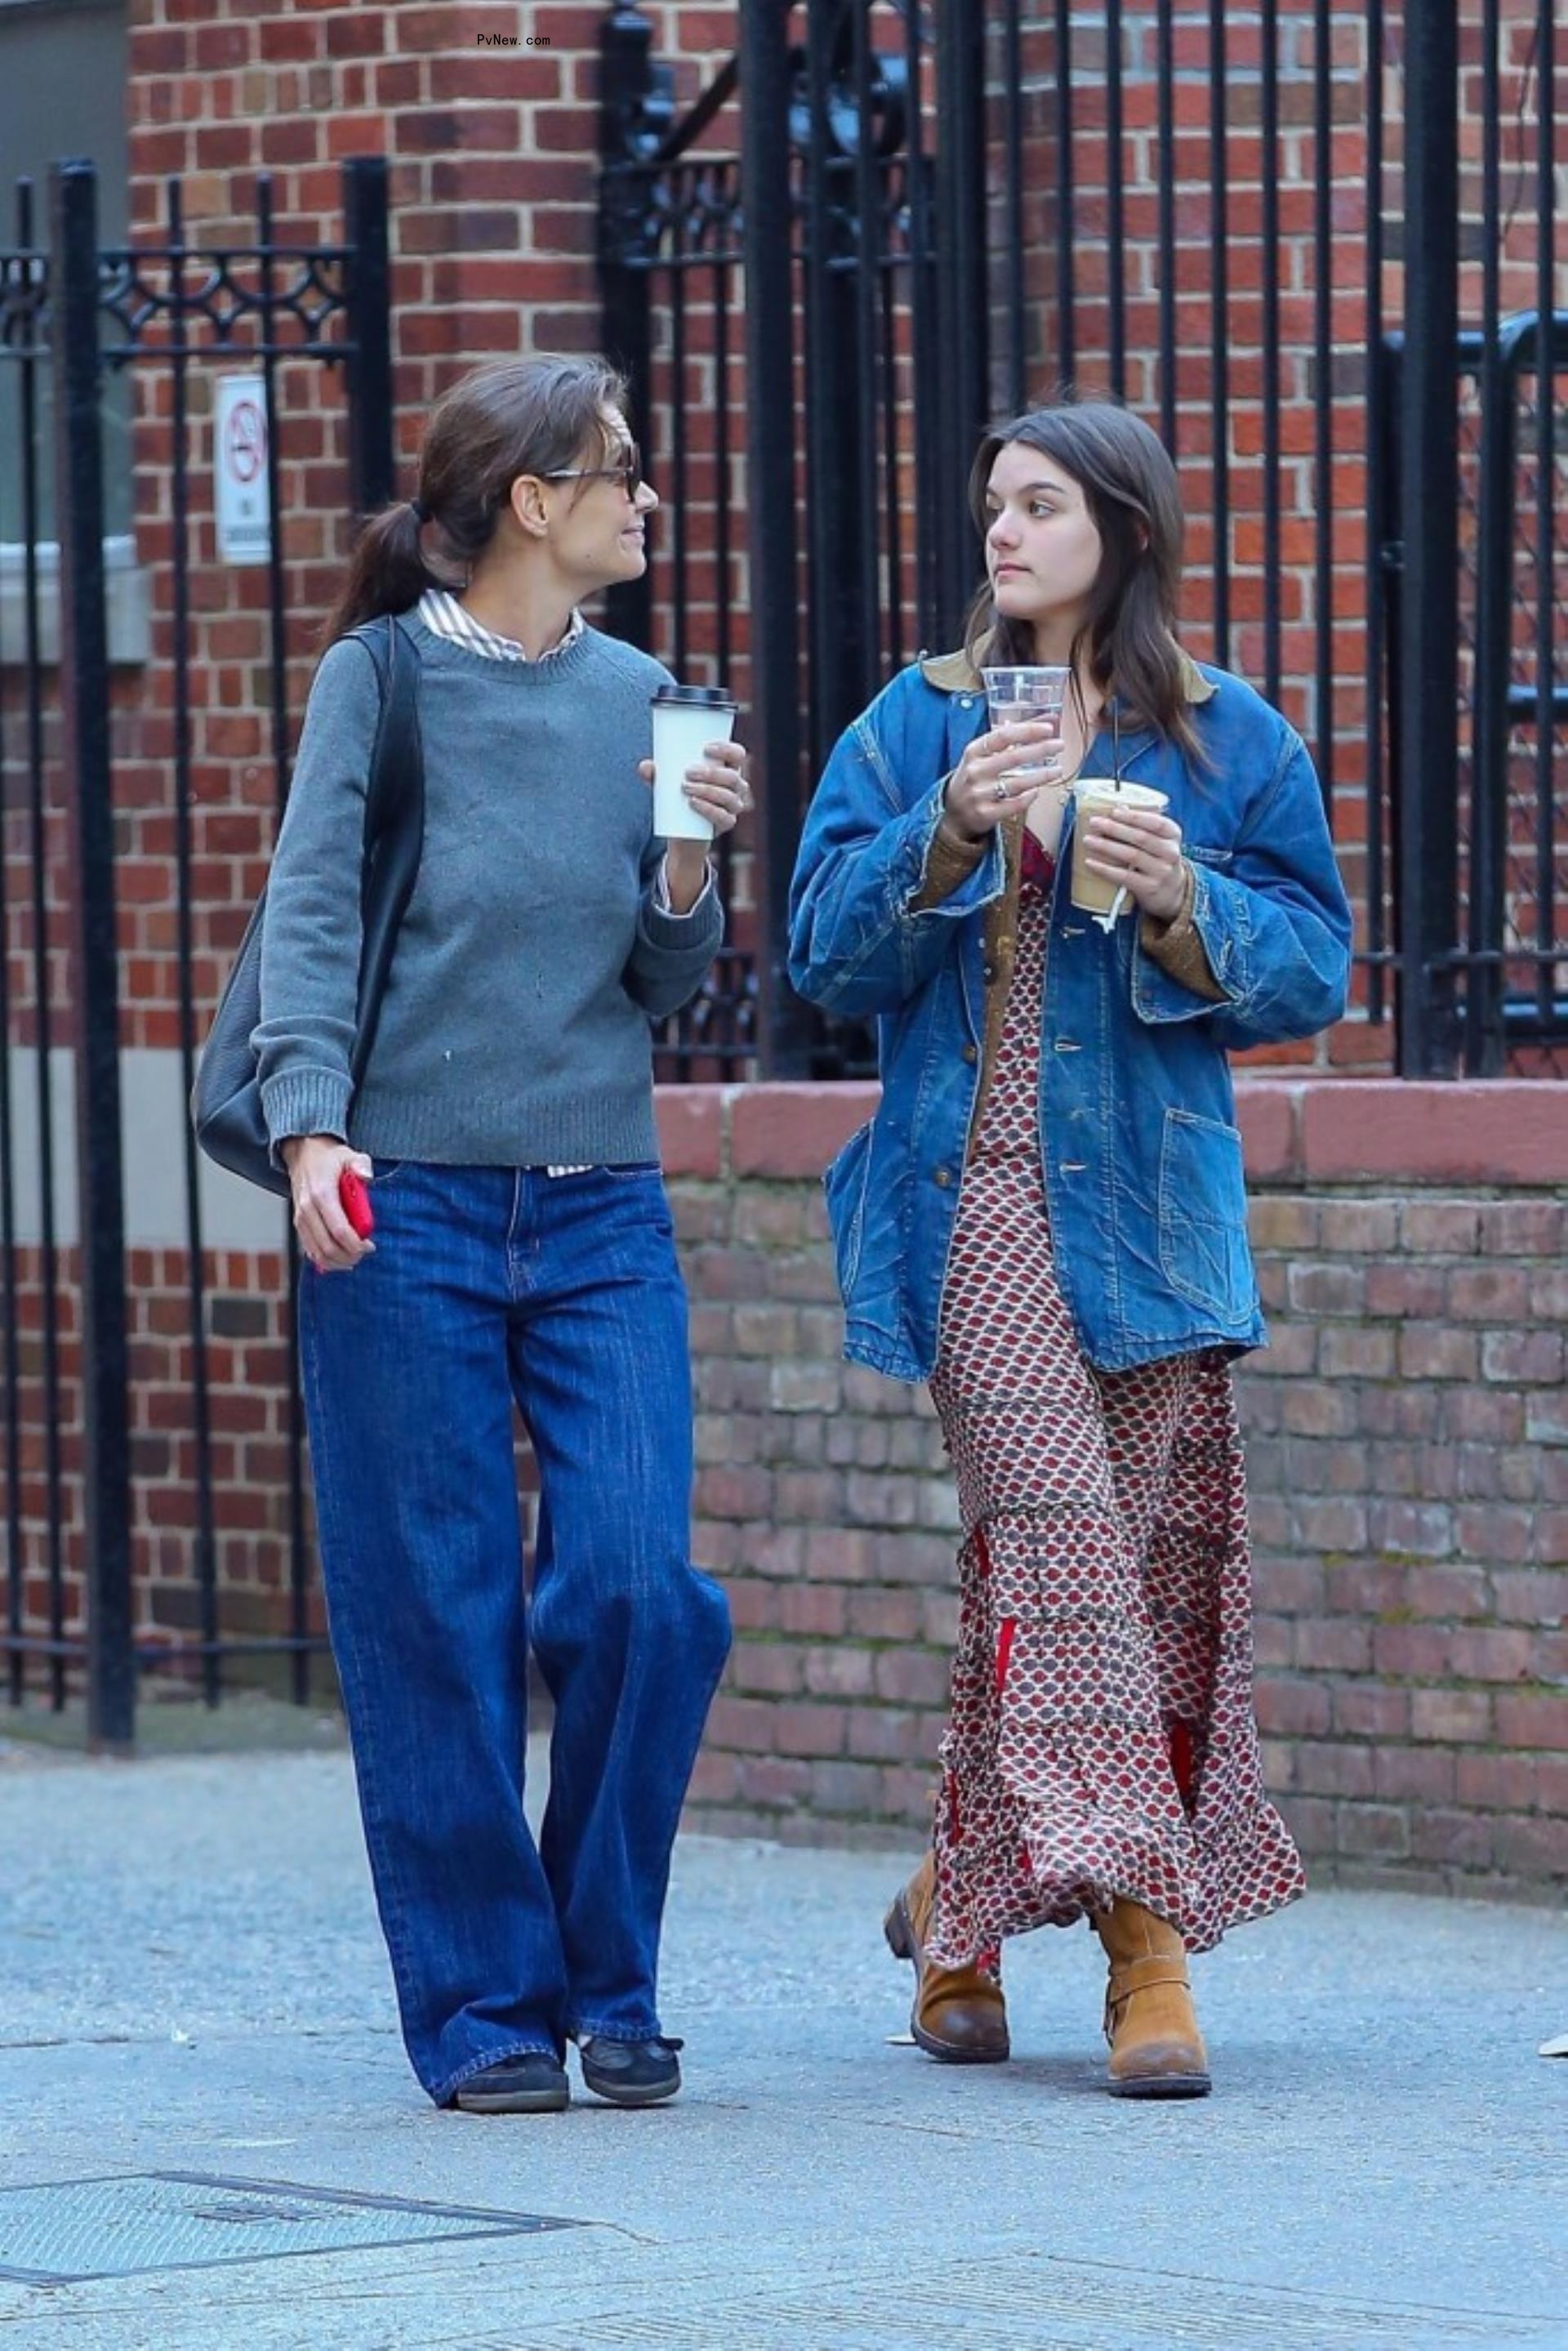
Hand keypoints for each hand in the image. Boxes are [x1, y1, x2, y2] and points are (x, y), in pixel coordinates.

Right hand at [281, 1135, 374, 1273]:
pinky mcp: (299, 1225)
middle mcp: (307, 1209)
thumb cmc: (329, 1159)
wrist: (304, 1155)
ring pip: (317, 1254)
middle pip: (328, 1246)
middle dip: (349, 1256)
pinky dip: (326, 1260)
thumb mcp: (350, 1155)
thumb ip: (361, 1165)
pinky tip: (341, 1259)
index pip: (339, 1230)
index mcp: (322, 1194)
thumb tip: (366, 1176)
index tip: (370, 1246)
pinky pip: (310, 1251)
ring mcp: (301, 1219)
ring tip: (354, 1257)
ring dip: (338, 1261)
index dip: (356, 1244)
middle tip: (364, 1252)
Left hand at [636, 738, 752, 839]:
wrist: (682, 832)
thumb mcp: (666, 784)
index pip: (737, 755)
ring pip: (728, 796)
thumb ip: (655, 774)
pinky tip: (694, 803)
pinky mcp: (726, 824)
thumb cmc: (679, 798)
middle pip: (732, 777)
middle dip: (711, 773)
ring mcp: (732, 807)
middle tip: (688, 772)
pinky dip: (708, 809)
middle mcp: (735, 787)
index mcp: (727, 769)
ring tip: (686, 788)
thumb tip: (645, 767)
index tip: (706, 748)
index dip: (727, 749)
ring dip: (707, 790)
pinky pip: (723, 817)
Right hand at [942, 721, 1062, 842]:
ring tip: (1058, 770)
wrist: (953, 813)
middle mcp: (975, 771)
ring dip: (1042, 775)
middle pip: (1014, 757)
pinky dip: (1029, 797)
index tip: (1048, 729)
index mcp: (974, 752)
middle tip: (1060, 745)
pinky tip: (1038, 791)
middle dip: (1041, 749)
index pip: (1003, 736)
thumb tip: (1045, 720)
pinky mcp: (985, 814)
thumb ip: (1010, 738)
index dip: (1028, 731)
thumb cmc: (975, 778)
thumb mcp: (983, 755)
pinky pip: (1014, 805)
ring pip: (1018, 783)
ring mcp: (979, 794)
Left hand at [1079, 805, 1187, 921]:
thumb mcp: (1159, 840)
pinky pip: (1124, 876)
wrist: (1170, 892)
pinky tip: (1090, 862)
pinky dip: (1105, 869)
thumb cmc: (1157, 858)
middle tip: (1094, 822)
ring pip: (1131, 855)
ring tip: (1088, 840)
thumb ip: (1144, 826)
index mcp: (1173, 835)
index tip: (1113, 811)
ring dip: (1106, 846)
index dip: (1134, 816)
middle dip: (1114, 828)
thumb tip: (1117, 809)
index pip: (1156, 822)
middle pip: (1140, 837)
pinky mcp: (1149, 888)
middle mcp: (1171, 853)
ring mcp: (1161, 871)